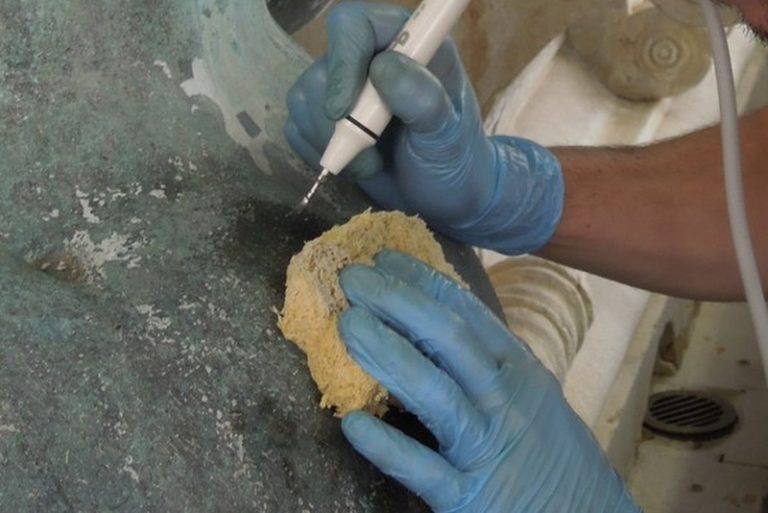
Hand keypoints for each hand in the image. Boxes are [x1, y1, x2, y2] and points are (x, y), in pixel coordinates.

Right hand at [285, 2, 562, 253]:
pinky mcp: (322, 119)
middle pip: (322, 71)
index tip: (343, 111)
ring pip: (303, 101)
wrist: (443, 197)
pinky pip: (297, 129)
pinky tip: (354, 166)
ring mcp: (341, 88)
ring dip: (332, 144)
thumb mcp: (448, 134)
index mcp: (406, 43)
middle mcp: (368, 57)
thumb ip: (423, 99)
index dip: (342, 63)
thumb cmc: (454, 160)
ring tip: (372, 164)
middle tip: (372, 155)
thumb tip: (383, 68)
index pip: (353, 26)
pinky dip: (320, 154)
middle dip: (339, 123)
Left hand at [337, 250, 640, 512]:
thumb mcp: (532, 397)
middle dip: (398, 302)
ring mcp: (488, 448)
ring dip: (388, 353)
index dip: (422, 283)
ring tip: (348, 324)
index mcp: (519, 371)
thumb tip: (432, 324)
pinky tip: (353, 424)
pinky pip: (423, 469)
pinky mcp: (469, 498)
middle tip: (352, 278)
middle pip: (448, 340)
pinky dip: (387, 446)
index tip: (385, 259)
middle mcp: (505, 401)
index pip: (467, 314)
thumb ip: (490, 363)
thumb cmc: (553, 454)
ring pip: (435, 393)